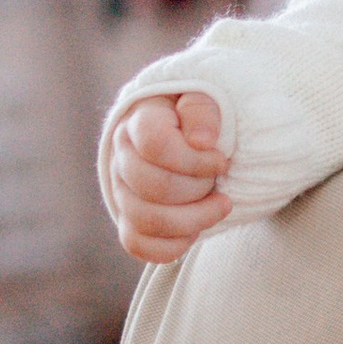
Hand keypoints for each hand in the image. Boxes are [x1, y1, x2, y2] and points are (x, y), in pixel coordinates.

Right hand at [108, 90, 231, 262]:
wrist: (188, 136)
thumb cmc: (199, 116)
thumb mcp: (205, 98)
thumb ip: (202, 110)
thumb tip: (201, 141)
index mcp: (138, 121)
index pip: (155, 146)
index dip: (195, 161)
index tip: (221, 160)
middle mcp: (122, 156)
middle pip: (152, 187)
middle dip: (198, 189)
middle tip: (219, 181)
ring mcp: (121, 190)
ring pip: (145, 220)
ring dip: (194, 220)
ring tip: (219, 205)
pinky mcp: (128, 219)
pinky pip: (138, 244)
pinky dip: (173, 245)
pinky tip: (196, 229)